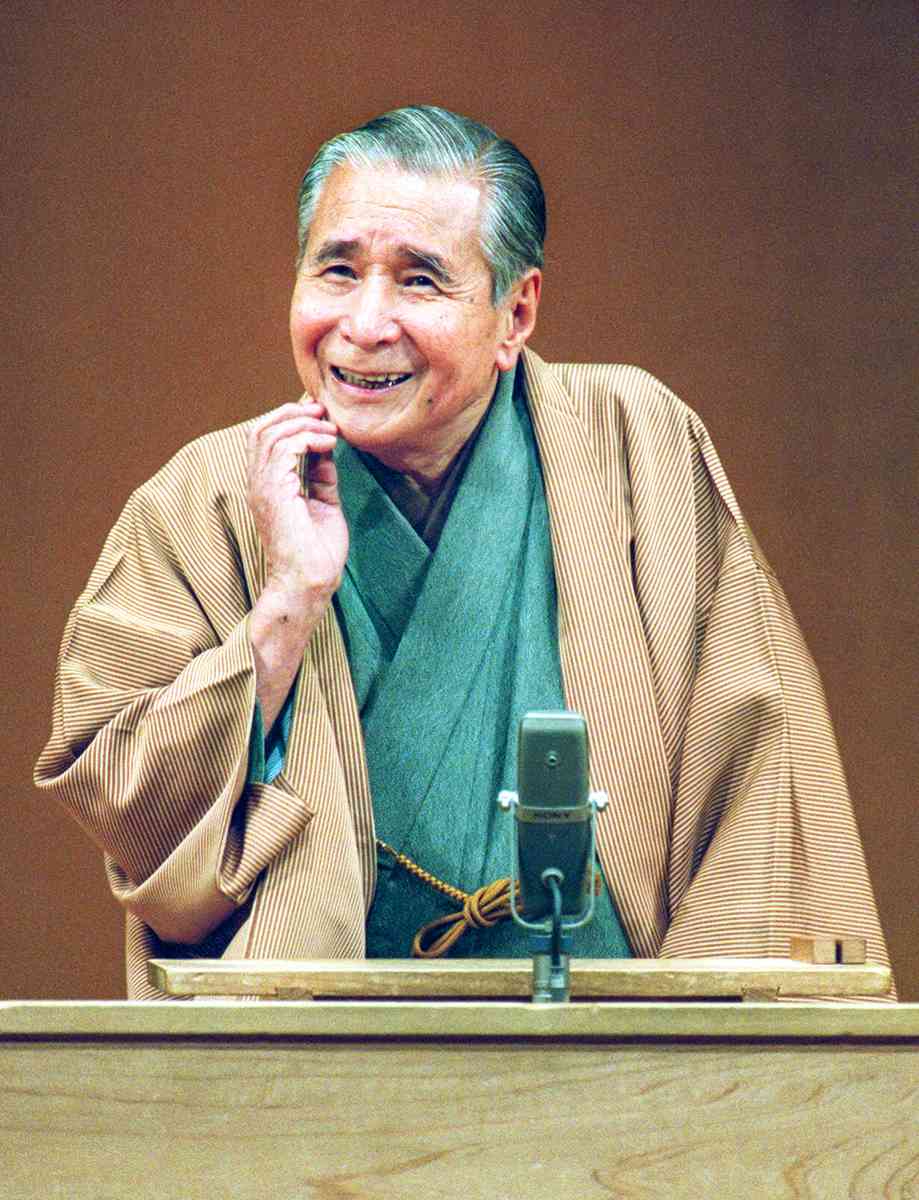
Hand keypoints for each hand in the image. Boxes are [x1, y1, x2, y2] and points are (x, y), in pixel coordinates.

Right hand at [246, 399, 348, 600]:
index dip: (289, 418)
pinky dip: (309, 437)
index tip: (320, 415)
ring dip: (305, 424)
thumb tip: (326, 448)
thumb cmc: (317, 552)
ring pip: (272, 433)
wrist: (310, 582)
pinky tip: (328, 444)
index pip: (265, 438)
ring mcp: (263, 487)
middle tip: (322, 412)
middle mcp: (259, 483)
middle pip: (262, 428)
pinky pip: (285, 447)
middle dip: (293, 413)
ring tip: (331, 432)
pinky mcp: (275, 492)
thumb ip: (321, 475)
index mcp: (267, 486)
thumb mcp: (324, 502)